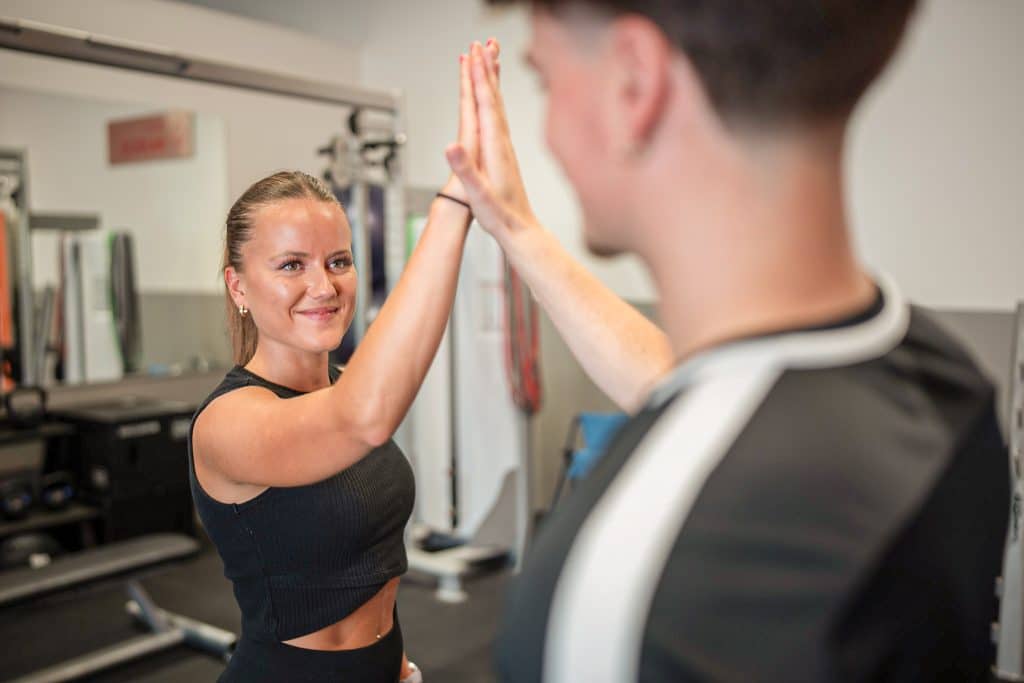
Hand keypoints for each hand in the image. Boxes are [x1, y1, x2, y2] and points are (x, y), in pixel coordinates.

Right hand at [445, 39, 539, 244]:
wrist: (521, 230)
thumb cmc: (500, 217)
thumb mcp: (479, 195)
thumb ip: (466, 170)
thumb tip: (452, 144)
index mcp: (495, 148)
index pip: (486, 105)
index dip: (479, 79)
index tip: (474, 55)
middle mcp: (503, 143)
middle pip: (494, 99)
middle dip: (487, 70)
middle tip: (482, 43)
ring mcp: (505, 148)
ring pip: (498, 106)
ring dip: (492, 81)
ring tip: (489, 60)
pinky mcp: (504, 154)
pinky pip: (498, 119)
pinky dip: (492, 102)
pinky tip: (491, 99)